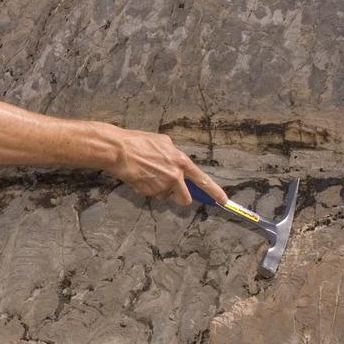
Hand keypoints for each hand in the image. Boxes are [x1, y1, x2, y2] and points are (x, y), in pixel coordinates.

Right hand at [105, 129, 227, 205]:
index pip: (202, 180)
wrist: (119, 150)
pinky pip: (153, 195)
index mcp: (181, 162)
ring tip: (148, 175)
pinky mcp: (149, 193)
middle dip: (180, 197)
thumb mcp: (163, 142)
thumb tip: (176, 164)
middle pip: (185, 198)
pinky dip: (148, 189)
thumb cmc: (139, 142)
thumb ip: (174, 155)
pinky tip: (141, 177)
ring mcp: (162, 186)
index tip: (223, 201)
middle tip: (171, 189)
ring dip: (160, 190)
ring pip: (166, 196)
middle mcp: (175, 176)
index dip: (215, 192)